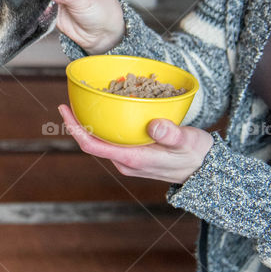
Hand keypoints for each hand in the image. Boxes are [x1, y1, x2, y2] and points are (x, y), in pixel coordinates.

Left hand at [58, 104, 213, 183]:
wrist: (206, 171)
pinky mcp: (134, 156)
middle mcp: (125, 162)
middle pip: (92, 142)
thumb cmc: (197, 155)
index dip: (75, 128)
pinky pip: (112, 141)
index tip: (64, 109)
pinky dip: (106, 126)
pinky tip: (107, 111)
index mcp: (132, 159)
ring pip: (102, 141)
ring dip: (91, 124)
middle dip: (78, 123)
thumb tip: (153, 124)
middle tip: (71, 100)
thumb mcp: (188, 142)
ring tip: (85, 103)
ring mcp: (128, 160)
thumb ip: (171, 134)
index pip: (92, 145)